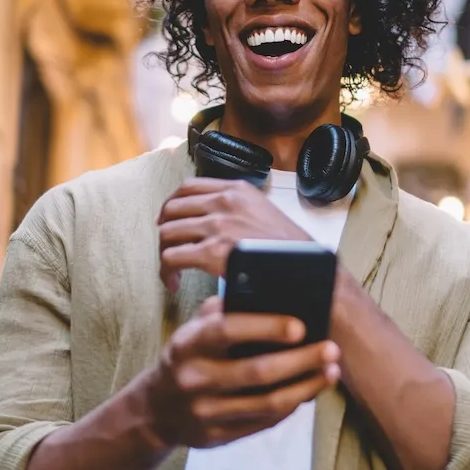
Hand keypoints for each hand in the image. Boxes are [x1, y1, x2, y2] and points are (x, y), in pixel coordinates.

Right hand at [138, 297, 339, 449]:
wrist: (157, 409)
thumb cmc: (188, 357)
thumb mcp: (193, 330)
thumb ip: (223, 312)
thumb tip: (271, 295)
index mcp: (186, 344)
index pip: (227, 330)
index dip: (266, 327)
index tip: (301, 326)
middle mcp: (193, 379)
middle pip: (257, 372)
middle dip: (301, 360)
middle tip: (332, 349)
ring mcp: (204, 412)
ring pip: (267, 403)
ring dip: (306, 387)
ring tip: (331, 371)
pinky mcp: (217, 437)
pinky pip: (264, 422)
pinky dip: (293, 405)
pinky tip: (310, 390)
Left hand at [157, 178, 309, 290]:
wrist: (305, 267)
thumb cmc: (288, 248)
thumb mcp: (264, 212)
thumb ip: (238, 209)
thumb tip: (215, 219)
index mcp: (237, 190)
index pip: (189, 187)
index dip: (172, 204)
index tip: (167, 218)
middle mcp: (224, 202)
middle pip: (173, 209)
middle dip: (164, 229)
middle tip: (167, 245)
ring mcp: (218, 225)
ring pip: (167, 232)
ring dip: (164, 253)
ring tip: (170, 271)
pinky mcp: (213, 251)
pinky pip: (172, 257)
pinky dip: (167, 271)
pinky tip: (174, 283)